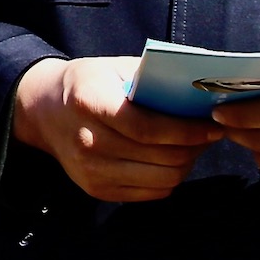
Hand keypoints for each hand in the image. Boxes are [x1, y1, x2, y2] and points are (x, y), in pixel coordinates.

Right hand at [13, 57, 221, 202]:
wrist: (46, 112)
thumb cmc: (90, 83)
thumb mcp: (115, 67)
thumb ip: (153, 79)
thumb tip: (201, 94)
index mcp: (89, 102)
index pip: (146, 128)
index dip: (185, 131)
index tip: (212, 126)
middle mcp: (86, 141)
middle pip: (158, 157)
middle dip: (193, 148)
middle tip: (209, 135)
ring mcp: (90, 171)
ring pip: (160, 179)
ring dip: (185, 164)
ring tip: (193, 147)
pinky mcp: (97, 190)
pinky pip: (151, 193)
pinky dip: (169, 178)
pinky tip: (171, 160)